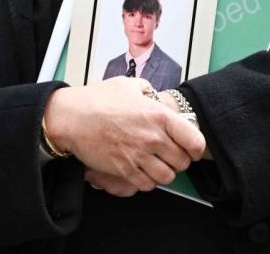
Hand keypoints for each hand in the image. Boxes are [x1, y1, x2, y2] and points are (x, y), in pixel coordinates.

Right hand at [44, 77, 205, 191]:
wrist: (72, 117)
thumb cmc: (97, 100)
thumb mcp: (129, 85)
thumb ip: (148, 91)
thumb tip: (155, 97)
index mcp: (158, 115)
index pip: (195, 140)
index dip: (197, 147)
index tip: (193, 148)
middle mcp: (152, 138)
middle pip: (183, 162)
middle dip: (180, 159)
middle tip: (172, 154)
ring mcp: (139, 156)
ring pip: (167, 177)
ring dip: (165, 171)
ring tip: (157, 163)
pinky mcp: (125, 170)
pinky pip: (147, 185)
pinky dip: (148, 181)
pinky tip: (143, 170)